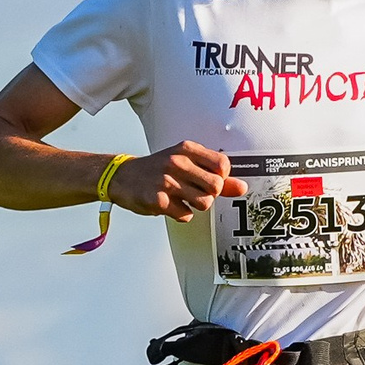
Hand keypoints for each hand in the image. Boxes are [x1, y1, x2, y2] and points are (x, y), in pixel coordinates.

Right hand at [110, 141, 247, 221]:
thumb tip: (243, 187)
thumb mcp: (185, 164)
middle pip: (216, 186)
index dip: (220, 178)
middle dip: (210, 194)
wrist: (122, 177)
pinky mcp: (157, 200)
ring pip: (204, 203)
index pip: (223, 165)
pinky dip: (181, 215)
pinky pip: (185, 215)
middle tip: (194, 192)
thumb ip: (214, 174)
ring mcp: (166, 181)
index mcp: (186, 149)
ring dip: (196, 206)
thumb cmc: (158, 170)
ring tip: (182, 199)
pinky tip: (169, 205)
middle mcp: (177, 162)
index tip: (207, 179)